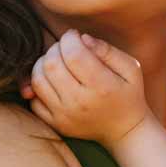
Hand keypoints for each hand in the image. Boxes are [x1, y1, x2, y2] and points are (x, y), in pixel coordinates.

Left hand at [28, 29, 150, 145]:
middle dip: (56, 48)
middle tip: (67, 48)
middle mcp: (80, 102)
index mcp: (101, 86)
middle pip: (51, 64)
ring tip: (59, 61)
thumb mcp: (131, 68)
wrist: (125, 131)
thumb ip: (107, 50)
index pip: (73, 54)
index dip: (70, 38)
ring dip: (44, 64)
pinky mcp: (56, 123)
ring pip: (38, 80)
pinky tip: (55, 81)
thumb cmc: (129, 94)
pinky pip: (34, 99)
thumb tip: (82, 38)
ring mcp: (64, 115)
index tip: (75, 36)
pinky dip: (40, 85)